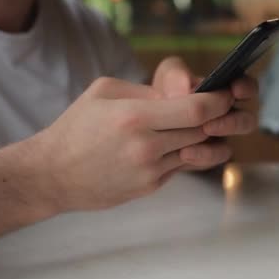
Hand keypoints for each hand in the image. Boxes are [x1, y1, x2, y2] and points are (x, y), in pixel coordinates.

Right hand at [32, 76, 233, 210]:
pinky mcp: (150, 187)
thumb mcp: (105, 92)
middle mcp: (146, 147)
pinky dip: (184, 152)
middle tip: (219, 107)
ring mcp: (150, 171)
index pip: (197, 109)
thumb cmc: (77, 127)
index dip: (219, 100)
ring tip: (195, 123)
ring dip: (202, 136)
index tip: (226, 93)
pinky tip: (173, 142)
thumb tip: (185, 93)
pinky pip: (180, 166)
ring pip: (197, 150)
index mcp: (135, 117)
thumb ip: (148, 91)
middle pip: (203, 131)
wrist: (52, 174)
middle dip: (217, 117)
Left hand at [151, 57, 258, 168]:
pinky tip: (183, 153)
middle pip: (246, 122)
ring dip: (213, 147)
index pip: (246, 88)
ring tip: (193, 140)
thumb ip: (176, 75)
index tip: (235, 90)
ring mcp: (215, 141)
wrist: (141, 124)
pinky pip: (209, 161)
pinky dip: (199, 157)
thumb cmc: (160, 92)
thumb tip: (185, 90)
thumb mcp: (165, 77)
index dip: (246, 88)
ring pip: (227, 148)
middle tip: (210, 124)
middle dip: (233, 123)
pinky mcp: (202, 158)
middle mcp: (225, 117)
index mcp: (223, 92)